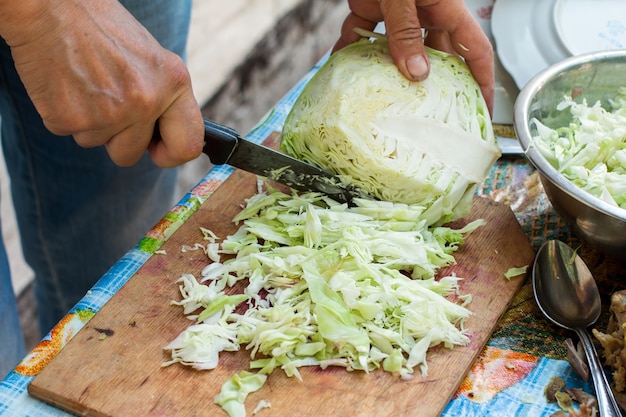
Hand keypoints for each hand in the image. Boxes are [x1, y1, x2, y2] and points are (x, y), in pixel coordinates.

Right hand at [0, 0, 203, 166]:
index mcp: (173, 83)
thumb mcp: (150, 58)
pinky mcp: (71, 120)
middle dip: (118, 138)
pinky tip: (66, 85)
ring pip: (98, 144)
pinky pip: (71, 134)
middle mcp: (146, 102)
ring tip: (85, 83)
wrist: (49, 6)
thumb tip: (166, 135)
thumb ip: (163, 97)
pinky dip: (65, 115)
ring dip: (91, 123)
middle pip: (131, 154)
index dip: (170, 154)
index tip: (157, 149)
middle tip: (106, 103)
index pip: (187, 145)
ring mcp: (109, 114)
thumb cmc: (100, 27)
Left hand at [333, 0, 493, 113]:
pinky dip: (350, 53)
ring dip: (387, 75)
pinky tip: (341, 71)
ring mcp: (397, 14)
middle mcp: (424, 15)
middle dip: (431, 89)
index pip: (475, 51)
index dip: (483, 82)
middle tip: (427, 120)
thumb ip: (406, 31)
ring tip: (382, 104)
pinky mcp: (370, 9)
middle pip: (434, 60)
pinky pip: (362, 37)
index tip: (482, 112)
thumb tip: (416, 74)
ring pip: (397, 53)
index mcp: (446, 9)